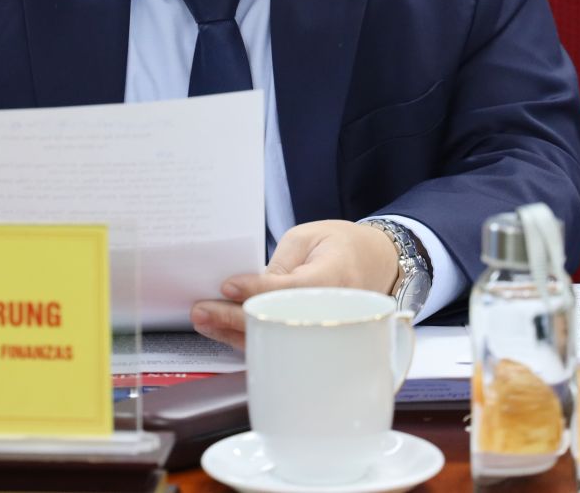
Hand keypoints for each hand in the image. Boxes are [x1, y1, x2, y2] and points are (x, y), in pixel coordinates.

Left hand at [190, 219, 399, 349]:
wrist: (378, 263)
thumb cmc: (341, 244)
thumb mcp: (308, 237)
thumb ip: (279, 263)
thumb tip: (246, 289)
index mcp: (336, 275)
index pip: (292, 289)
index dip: (257, 289)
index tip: (228, 285)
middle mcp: (333, 310)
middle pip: (279, 322)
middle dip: (236, 319)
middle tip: (201, 311)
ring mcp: (326, 330)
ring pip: (276, 340)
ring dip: (235, 333)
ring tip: (203, 320)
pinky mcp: (316, 338)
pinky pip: (280, 342)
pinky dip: (250, 338)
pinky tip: (223, 329)